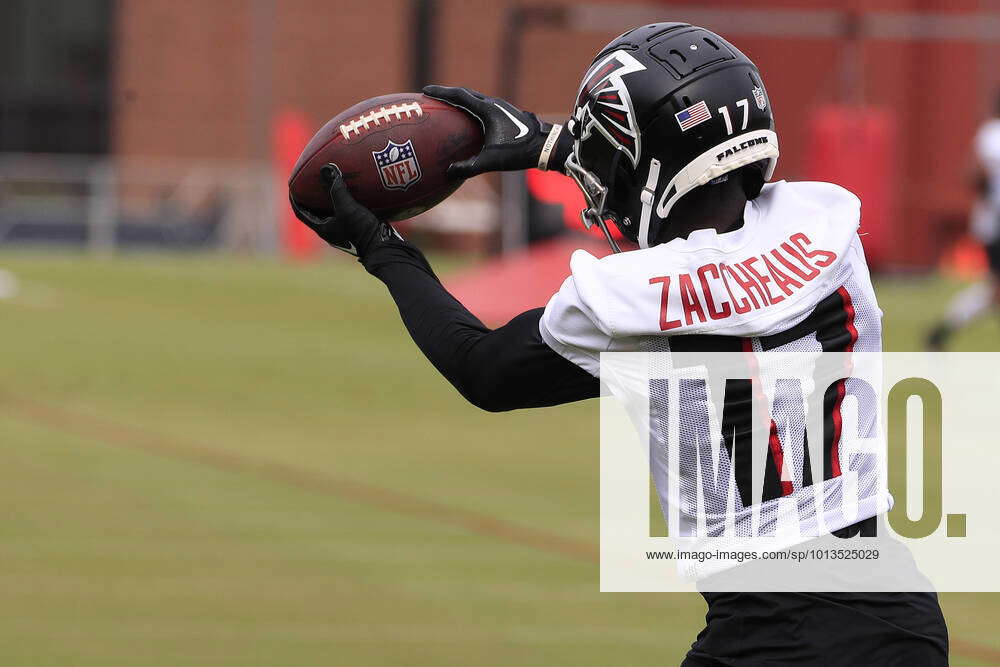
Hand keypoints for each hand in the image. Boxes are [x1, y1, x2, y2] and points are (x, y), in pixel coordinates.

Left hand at [289, 164, 399, 257]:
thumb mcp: (348, 209)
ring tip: (331, 184)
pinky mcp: (357, 229)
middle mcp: (331, 231)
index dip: (294, 199)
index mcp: (323, 229)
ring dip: (330, 199)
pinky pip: (347, 213)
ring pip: (332, 212)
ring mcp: (344, 231)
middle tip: (311, 181)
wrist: (383, 248)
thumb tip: (326, 168)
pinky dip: (346, 202)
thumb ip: (337, 189)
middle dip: (312, 197)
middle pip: (316, 211)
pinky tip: (353, 192)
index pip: (301, 212)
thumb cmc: (361, 232)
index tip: (292, 186)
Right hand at [422, 85, 572, 177]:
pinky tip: (470, 121)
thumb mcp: (493, 161)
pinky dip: (472, 109)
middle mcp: (494, 104)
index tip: (425, 90)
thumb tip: (449, 172)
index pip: (459, 96)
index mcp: (488, 109)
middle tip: (432, 96)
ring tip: (447, 106)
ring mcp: (502, 108)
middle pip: (466, 93)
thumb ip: (470, 167)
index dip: (441, 92)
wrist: (547, 145)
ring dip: (461, 100)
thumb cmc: (520, 152)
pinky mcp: (507, 114)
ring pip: (476, 99)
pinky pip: (484, 107)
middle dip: (448, 94)